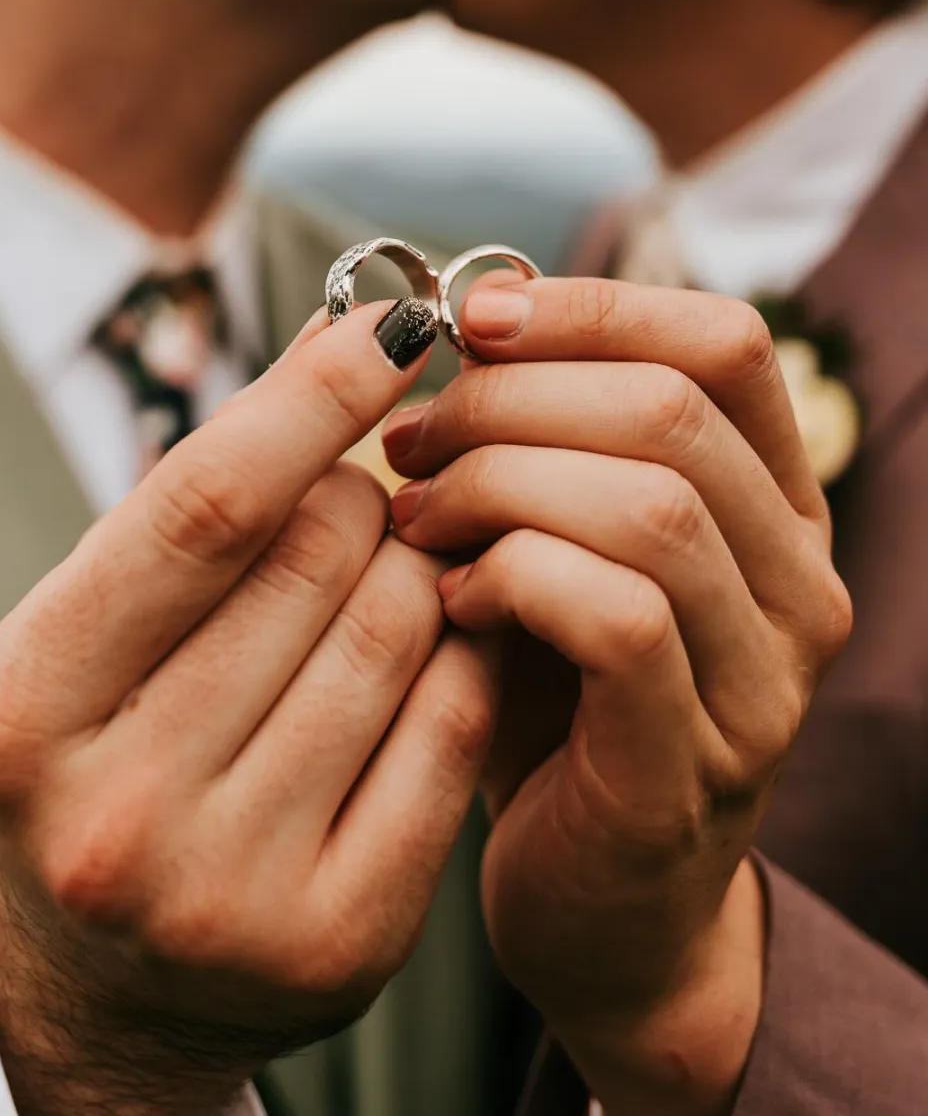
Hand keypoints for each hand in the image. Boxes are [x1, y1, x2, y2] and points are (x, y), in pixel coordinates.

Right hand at [0, 298, 494, 1115]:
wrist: (113, 987)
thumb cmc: (103, 752)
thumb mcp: (88, 626)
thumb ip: (193, 503)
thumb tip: (342, 338)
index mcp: (22, 708)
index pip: (200, 511)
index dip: (310, 399)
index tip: (393, 322)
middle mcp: (116, 814)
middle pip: (312, 562)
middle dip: (360, 491)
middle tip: (361, 492)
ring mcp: (232, 892)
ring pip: (396, 631)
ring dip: (413, 565)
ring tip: (386, 567)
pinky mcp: (342, 943)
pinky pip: (449, 727)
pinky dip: (460, 650)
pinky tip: (437, 636)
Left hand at [383, 276, 851, 1115]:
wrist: (595, 904)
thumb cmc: (552, 696)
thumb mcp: (555, 539)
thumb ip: (534, 434)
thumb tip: (452, 311)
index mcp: (773, 504)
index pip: (722, 343)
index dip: (592, 307)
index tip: (472, 319)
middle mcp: (799, 583)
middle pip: (672, 411)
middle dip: (514, 398)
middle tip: (412, 435)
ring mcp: (761, 682)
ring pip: (652, 507)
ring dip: (503, 484)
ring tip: (415, 511)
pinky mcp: (690, 765)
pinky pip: (620, 619)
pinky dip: (516, 577)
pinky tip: (448, 597)